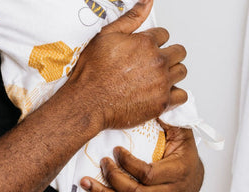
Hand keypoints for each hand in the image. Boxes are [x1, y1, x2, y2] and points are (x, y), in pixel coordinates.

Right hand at [68, 0, 187, 131]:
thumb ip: (132, 16)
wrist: (88, 100)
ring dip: (172, 71)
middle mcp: (158, 61)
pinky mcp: (162, 103)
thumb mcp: (107, 34)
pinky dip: (174, 93)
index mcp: (146, 42)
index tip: (144, 46)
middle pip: (178, 51)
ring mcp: (162, 83)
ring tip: (155, 74)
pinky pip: (182, 95)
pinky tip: (160, 90)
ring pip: (182, 71)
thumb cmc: (93, 68)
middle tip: (151, 60)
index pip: (164, 34)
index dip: (153, 39)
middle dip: (167, 52)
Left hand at [80, 123, 203, 191]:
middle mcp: (169, 191)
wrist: (191, 177)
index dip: (129, 164)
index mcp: (177, 171)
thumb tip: (154, 96)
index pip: (148, 173)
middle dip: (115, 177)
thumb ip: (169, 119)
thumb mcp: (181, 134)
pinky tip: (89, 188)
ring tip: (87, 180)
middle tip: (103, 161)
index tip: (116, 150)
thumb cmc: (184, 154)